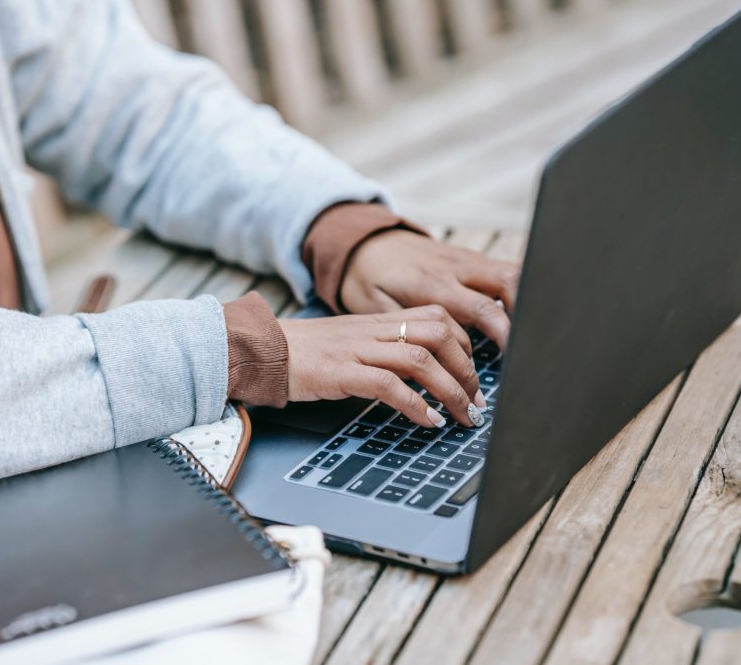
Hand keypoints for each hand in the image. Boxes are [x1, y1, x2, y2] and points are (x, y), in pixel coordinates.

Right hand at [279, 306, 486, 427]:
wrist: (263, 350)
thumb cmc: (307, 352)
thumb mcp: (353, 341)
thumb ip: (386, 348)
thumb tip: (424, 374)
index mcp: (379, 320)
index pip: (438, 318)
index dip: (465, 346)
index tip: (474, 378)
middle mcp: (373, 330)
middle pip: (438, 335)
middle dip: (467, 370)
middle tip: (477, 402)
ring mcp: (357, 349)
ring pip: (421, 360)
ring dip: (450, 391)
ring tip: (462, 416)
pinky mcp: (340, 371)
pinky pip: (388, 385)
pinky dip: (416, 405)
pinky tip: (429, 421)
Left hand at [341, 230, 520, 348]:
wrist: (365, 243)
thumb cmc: (367, 280)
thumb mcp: (375, 309)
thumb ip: (406, 331)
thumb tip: (429, 366)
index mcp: (432, 284)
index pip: (481, 309)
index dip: (504, 335)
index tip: (508, 362)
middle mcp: (455, 268)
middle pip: (507, 283)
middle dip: (522, 318)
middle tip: (521, 352)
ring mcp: (465, 260)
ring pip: (511, 273)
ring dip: (525, 303)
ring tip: (524, 337)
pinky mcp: (469, 258)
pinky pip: (502, 271)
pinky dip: (515, 292)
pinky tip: (517, 317)